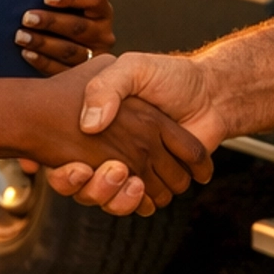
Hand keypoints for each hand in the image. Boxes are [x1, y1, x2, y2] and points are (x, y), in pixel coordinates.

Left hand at [15, 0, 113, 73]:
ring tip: (21, 36)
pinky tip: (26, 53)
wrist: (68, 47)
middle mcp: (103, 35)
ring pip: (69, 50)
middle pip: (78, 26)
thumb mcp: (67, 7)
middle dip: (51, 22)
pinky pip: (61, 70)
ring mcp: (95, 58)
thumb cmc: (61, 17)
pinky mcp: (82, 78)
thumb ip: (55, 0)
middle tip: (27, 18)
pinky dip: (42, 61)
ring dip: (42, 42)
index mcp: (103, 11)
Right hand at [23, 56, 211, 217]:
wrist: (210, 93)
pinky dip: (134, 202)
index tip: (75, 167)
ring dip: (112, 195)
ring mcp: (133, 168)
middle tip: (103, 168)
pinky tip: (137, 185)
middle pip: (85, 186)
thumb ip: (106, 87)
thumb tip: (90, 125)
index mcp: (99, 126)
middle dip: (91, 186)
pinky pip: (135, 205)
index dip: (64, 173)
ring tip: (122, 173)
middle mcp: (111, 149)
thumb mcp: (131, 68)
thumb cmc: (169, 77)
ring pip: (108, 199)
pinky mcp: (155, 183)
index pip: (65, 160)